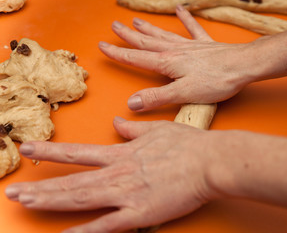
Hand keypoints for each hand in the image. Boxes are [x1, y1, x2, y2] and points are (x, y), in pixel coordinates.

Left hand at [5, 118, 222, 232]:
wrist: (209, 161)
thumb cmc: (187, 144)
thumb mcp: (157, 129)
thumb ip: (133, 128)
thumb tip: (116, 121)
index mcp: (122, 153)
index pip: (78, 152)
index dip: (51, 151)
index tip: (29, 148)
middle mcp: (117, 173)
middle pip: (71, 181)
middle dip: (40, 186)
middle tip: (13, 191)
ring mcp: (126, 193)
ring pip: (80, 199)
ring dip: (50, 201)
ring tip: (25, 204)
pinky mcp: (140, 212)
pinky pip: (107, 226)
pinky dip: (85, 232)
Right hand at [99, 5, 259, 111]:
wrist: (244, 66)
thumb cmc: (216, 81)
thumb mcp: (183, 94)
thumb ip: (157, 98)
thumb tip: (131, 103)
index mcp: (167, 63)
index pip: (136, 58)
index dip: (118, 53)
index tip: (103, 45)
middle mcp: (175, 51)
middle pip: (146, 41)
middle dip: (128, 35)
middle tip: (114, 26)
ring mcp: (190, 46)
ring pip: (163, 34)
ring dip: (148, 28)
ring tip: (136, 20)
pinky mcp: (205, 44)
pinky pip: (192, 28)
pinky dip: (185, 19)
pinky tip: (179, 9)